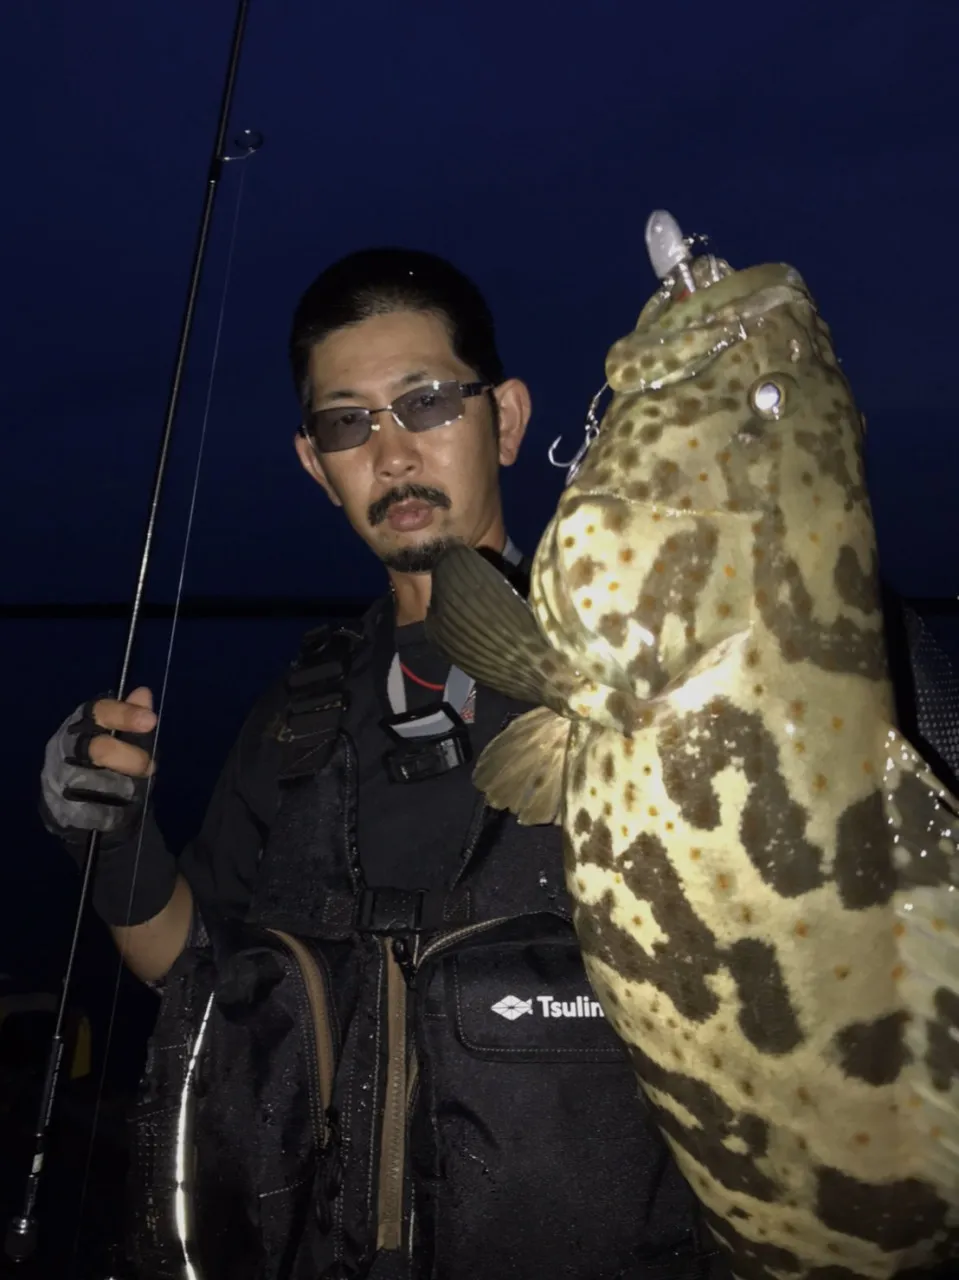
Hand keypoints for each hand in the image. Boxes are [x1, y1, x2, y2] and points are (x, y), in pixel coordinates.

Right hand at [40, 687, 157, 838]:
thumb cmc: (107, 761)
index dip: (125, 714)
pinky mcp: (60, 805)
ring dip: (123, 786)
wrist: (79, 804)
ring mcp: (60, 776)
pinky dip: (112, 808)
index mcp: (81, 723)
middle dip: (129, 758)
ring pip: (97, 780)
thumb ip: (132, 718)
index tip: (151, 720)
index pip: (99, 711)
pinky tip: (120, 805)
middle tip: (150, 766)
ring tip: (134, 787)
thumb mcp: (122, 737)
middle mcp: (65, 746)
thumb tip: (144, 693)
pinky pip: (93, 807)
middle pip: (98, 748)